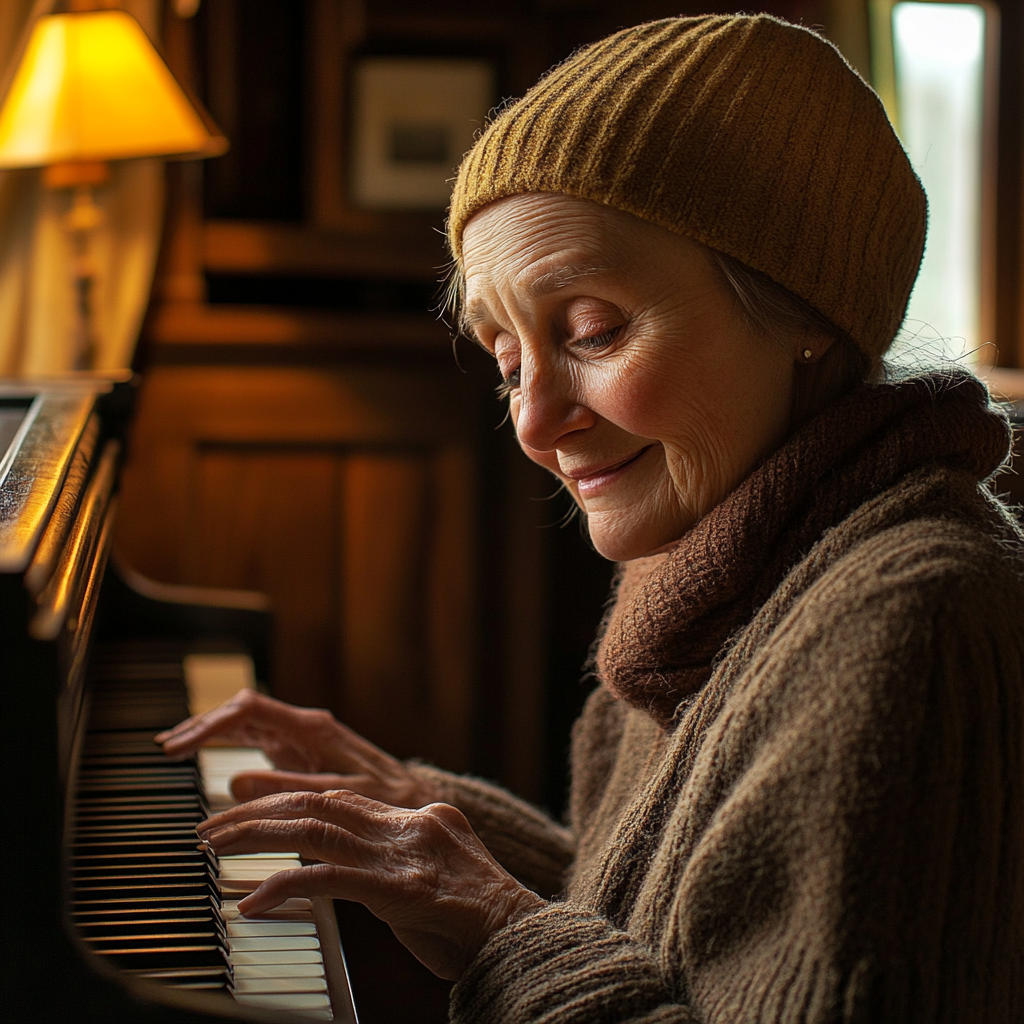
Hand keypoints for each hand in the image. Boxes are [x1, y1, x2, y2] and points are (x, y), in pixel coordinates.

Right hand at [155, 689, 434, 807]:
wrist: (415, 796)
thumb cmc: (387, 797)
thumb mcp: (341, 796)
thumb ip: (290, 788)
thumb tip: (235, 783)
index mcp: (313, 728)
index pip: (250, 709)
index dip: (211, 724)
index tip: (180, 748)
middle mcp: (304, 726)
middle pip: (242, 710)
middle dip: (202, 724)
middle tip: (166, 748)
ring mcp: (300, 737)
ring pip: (246, 721)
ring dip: (209, 731)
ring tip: (174, 749)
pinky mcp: (299, 752)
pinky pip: (256, 738)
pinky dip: (226, 744)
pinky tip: (205, 757)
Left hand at [198, 790, 545, 979]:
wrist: (524, 941)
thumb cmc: (478, 922)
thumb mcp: (434, 873)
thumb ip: (392, 856)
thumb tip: (345, 860)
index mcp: (418, 815)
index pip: (339, 795)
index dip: (287, 798)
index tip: (248, 809)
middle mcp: (409, 823)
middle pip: (318, 801)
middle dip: (257, 809)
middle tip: (210, 826)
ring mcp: (404, 854)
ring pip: (314, 827)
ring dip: (255, 834)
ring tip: (212, 845)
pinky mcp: (400, 891)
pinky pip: (329, 880)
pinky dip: (285, 887)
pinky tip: (254, 902)